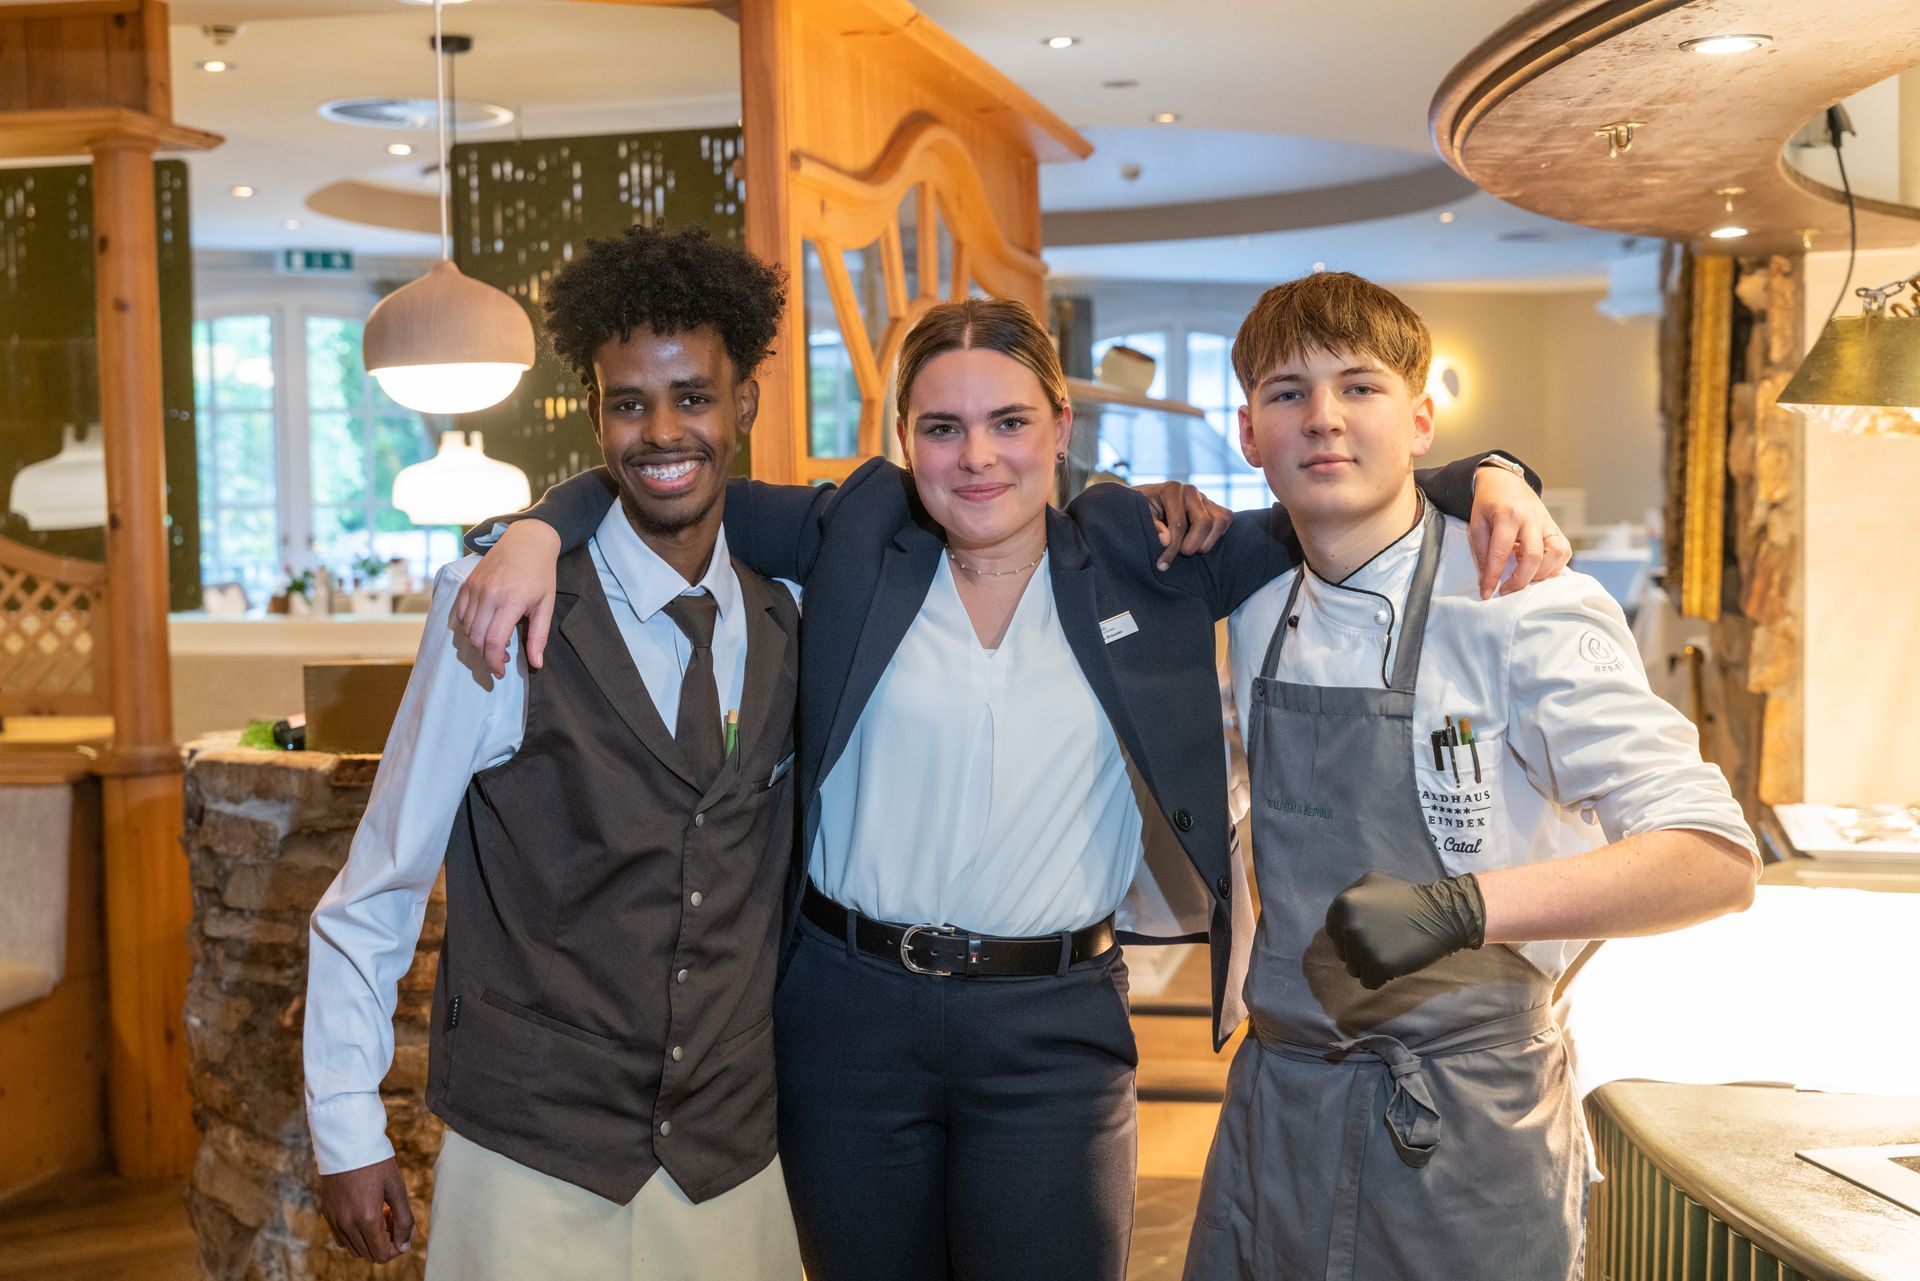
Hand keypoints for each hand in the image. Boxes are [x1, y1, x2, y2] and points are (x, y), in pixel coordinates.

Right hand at [319, 1156, 413, 1262]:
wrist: (348, 1143)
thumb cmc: (377, 1163)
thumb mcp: (397, 1188)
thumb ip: (404, 1219)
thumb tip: (405, 1245)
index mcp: (366, 1218)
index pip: (382, 1255)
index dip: (397, 1248)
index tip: (403, 1229)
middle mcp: (347, 1224)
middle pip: (369, 1254)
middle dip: (385, 1242)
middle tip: (392, 1216)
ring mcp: (334, 1220)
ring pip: (354, 1249)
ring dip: (370, 1239)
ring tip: (380, 1213)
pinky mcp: (327, 1214)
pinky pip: (341, 1238)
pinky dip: (355, 1234)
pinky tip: (364, 1213)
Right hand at [454, 520, 561, 675]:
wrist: (527, 541)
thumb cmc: (540, 573)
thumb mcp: (546, 605)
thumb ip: (539, 637)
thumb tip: (536, 664)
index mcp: (511, 601)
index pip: (494, 641)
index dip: (495, 662)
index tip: (501, 673)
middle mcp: (489, 594)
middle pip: (477, 638)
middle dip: (486, 656)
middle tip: (500, 661)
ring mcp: (475, 588)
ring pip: (467, 628)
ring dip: (478, 642)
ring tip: (496, 643)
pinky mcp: (467, 583)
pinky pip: (459, 613)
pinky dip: (467, 626)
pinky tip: (483, 628)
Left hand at [1133, 482, 1232, 569]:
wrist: (1144, 502)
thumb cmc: (1140, 512)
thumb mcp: (1138, 518)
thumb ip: (1152, 527)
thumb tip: (1166, 541)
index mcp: (1171, 490)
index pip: (1179, 524)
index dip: (1172, 549)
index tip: (1162, 565)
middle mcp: (1190, 491)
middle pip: (1204, 523)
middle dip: (1191, 546)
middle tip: (1178, 554)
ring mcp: (1204, 498)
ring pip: (1220, 521)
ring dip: (1206, 543)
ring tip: (1189, 549)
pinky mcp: (1213, 506)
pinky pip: (1226, 519)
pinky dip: (1217, 535)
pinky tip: (1200, 542)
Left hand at [1324, 870, 1484, 988]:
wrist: (1440, 915)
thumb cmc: (1406, 899)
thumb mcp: (1371, 883)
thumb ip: (1350, 898)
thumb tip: (1338, 921)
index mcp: (1342, 905)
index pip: (1333, 933)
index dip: (1350, 936)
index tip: (1370, 933)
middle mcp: (1347, 926)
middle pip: (1343, 953)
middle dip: (1359, 952)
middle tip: (1384, 941)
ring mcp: (1361, 947)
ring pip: (1354, 969)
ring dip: (1370, 965)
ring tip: (1391, 951)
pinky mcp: (1377, 966)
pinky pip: (1368, 982)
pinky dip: (1380, 978)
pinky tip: (1396, 963)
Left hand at [1468, 467, 1570, 598]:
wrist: (1505, 481)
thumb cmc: (1489, 503)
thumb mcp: (1476, 524)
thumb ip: (1482, 551)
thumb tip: (1486, 580)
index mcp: (1507, 515)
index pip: (1500, 553)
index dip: (1493, 577)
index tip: (1486, 593)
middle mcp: (1531, 518)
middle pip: (1534, 556)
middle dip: (1520, 580)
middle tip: (1506, 590)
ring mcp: (1547, 522)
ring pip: (1556, 554)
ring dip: (1542, 574)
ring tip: (1524, 579)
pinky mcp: (1556, 526)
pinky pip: (1564, 550)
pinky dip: (1554, 566)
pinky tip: (1538, 571)